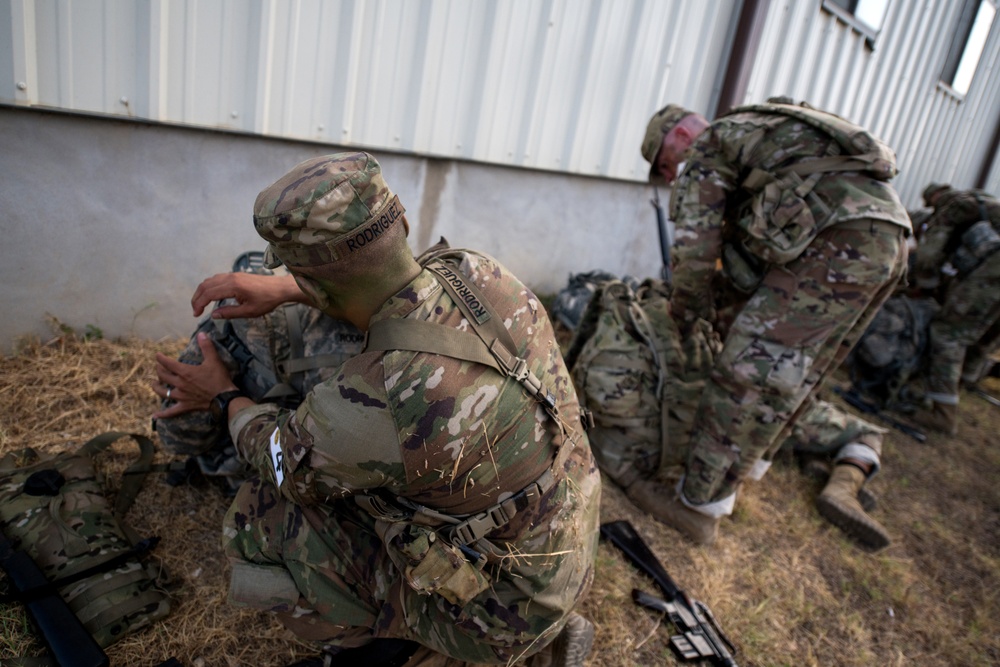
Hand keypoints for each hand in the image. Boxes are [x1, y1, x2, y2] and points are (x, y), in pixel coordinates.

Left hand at [152, 333, 238, 418]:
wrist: (224, 397)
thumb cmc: (219, 378)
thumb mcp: (214, 360)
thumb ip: (206, 346)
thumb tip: (201, 333)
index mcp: (185, 372)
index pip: (168, 363)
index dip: (160, 358)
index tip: (157, 355)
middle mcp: (179, 384)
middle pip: (163, 376)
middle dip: (159, 370)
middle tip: (158, 367)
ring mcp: (181, 396)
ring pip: (163, 392)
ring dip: (156, 387)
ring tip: (154, 384)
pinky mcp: (184, 406)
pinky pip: (170, 412)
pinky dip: (162, 414)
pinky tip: (155, 416)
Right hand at [191, 272, 305, 318]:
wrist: (280, 288)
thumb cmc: (267, 300)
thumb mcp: (249, 311)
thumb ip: (229, 313)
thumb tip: (213, 315)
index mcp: (233, 286)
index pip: (208, 293)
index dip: (199, 304)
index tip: (196, 314)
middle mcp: (230, 277)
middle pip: (205, 285)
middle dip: (197, 298)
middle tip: (195, 311)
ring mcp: (233, 274)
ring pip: (210, 280)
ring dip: (202, 292)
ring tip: (201, 305)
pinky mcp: (236, 275)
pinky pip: (217, 279)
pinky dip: (210, 287)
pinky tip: (211, 296)